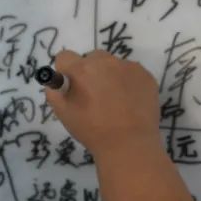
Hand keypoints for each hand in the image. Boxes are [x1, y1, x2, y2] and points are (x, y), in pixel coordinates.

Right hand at [43, 50, 161, 157]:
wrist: (129, 144)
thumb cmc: (92, 130)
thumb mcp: (63, 113)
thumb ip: (54, 91)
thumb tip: (58, 79)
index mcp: (82, 70)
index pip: (64, 57)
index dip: (65, 71)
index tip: (71, 86)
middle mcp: (105, 62)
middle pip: (91, 58)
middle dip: (89, 71)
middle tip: (93, 95)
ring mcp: (129, 67)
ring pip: (112, 64)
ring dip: (109, 75)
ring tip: (114, 100)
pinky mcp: (146, 75)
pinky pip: (131, 72)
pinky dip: (127, 82)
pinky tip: (129, 102)